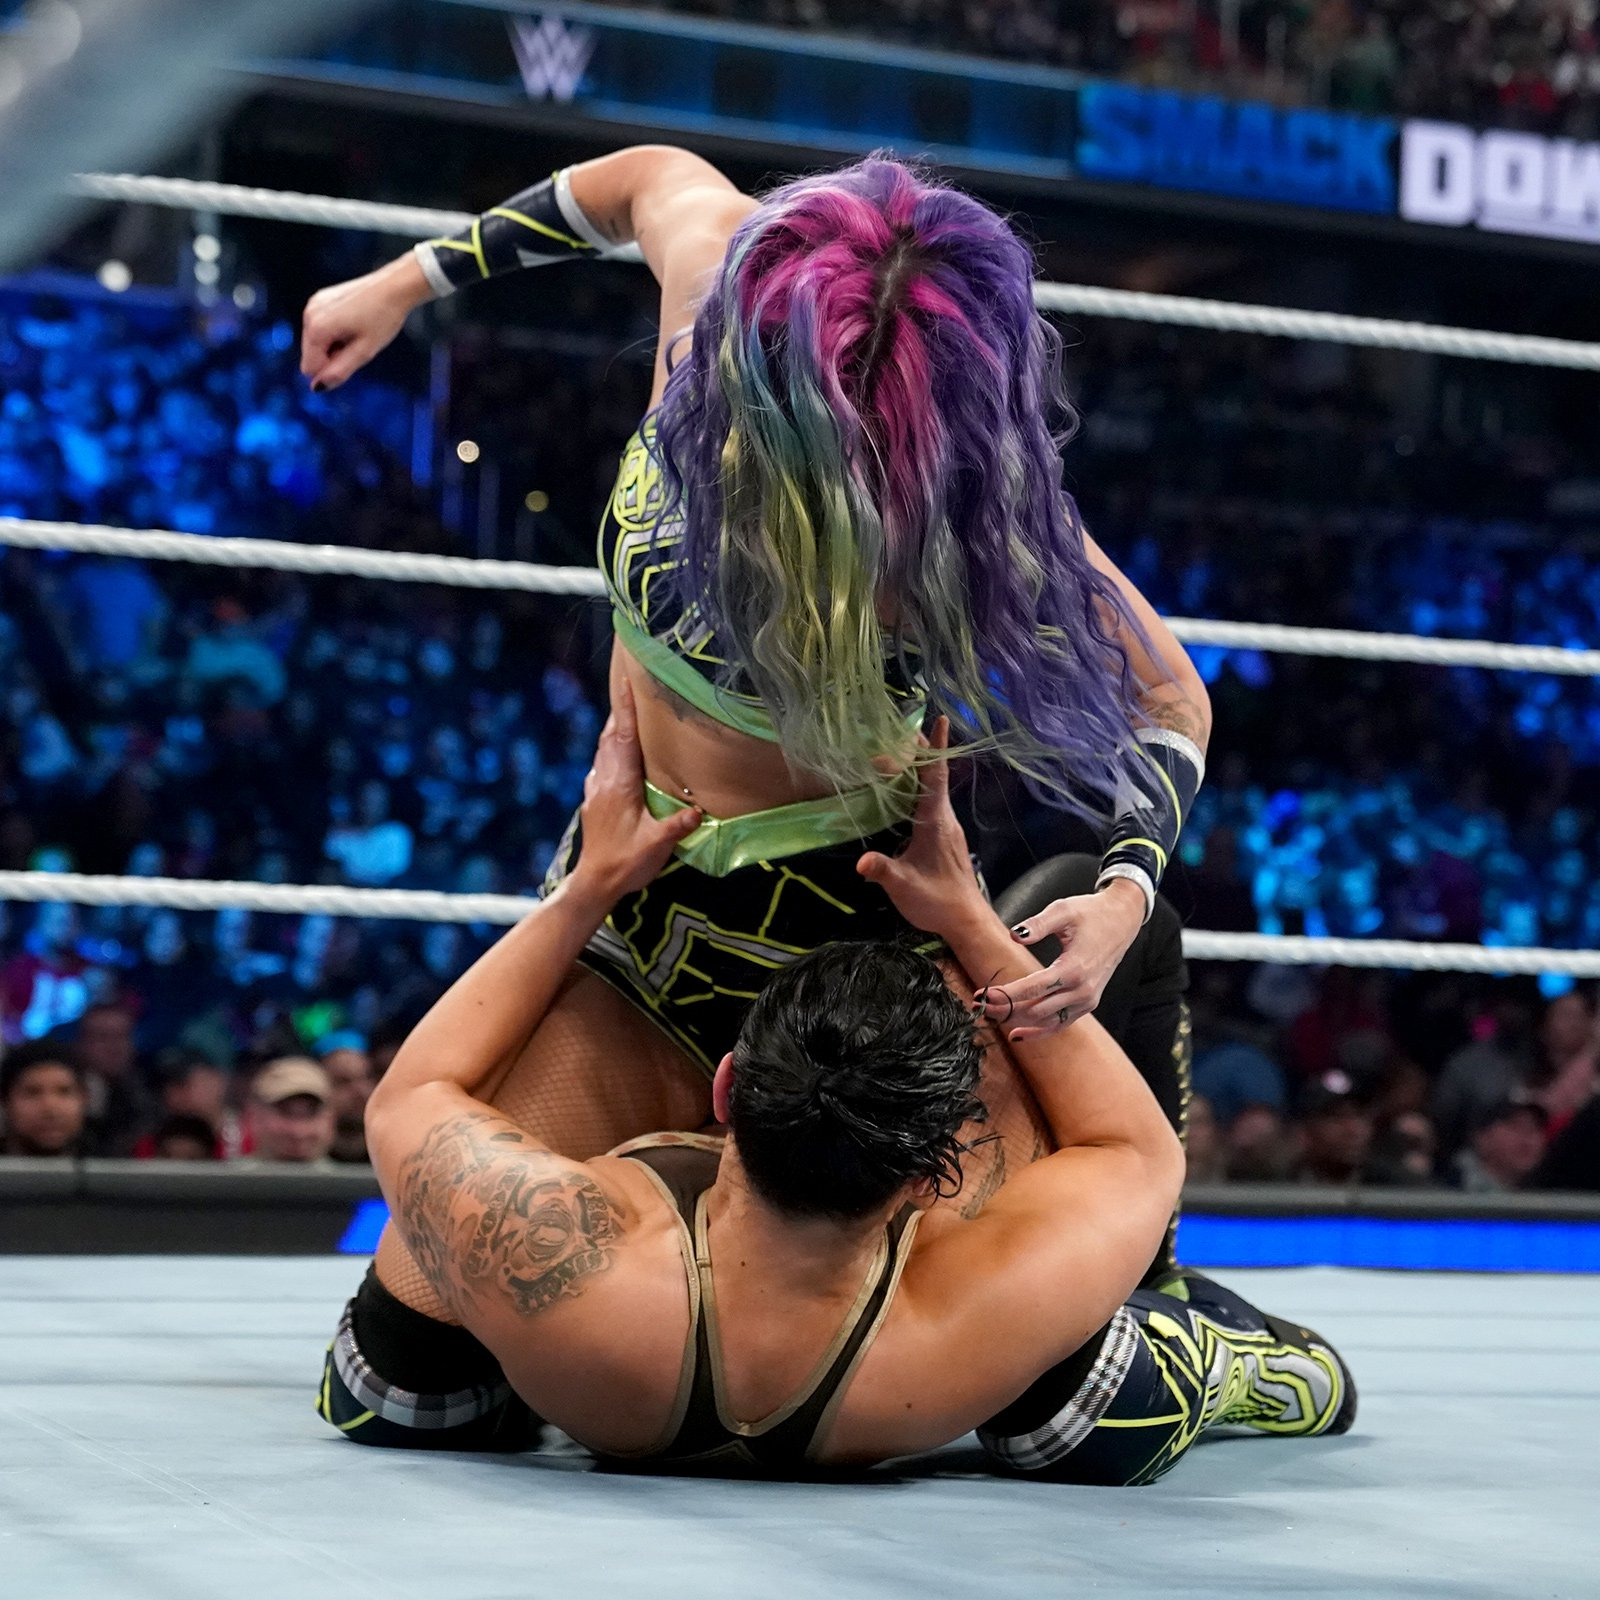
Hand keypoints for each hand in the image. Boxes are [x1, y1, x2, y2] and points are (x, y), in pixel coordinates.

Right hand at [300, 255, 428, 392]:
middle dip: (332, 356)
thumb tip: (317, 388)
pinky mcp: (320, 298)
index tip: (353, 355)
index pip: (310, 368)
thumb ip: (339, 372)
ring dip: (334, 345)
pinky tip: (353, 322)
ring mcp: (313, 304)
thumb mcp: (364, 352)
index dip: (332, 369)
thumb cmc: (382, 319)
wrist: (394, 287)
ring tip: (356, 332)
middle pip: (311, 355)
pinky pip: (320, 327)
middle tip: (357, 343)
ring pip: (315, 341)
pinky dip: (334, 331)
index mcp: (317, 328)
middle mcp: (309, 314)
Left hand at [571, 678, 701, 899]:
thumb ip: (678, 825)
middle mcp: (604, 781)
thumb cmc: (625, 863)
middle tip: (627, 687)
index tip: (625, 681)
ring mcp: (595, 790)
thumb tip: (700, 809)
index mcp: (620, 784)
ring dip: (613, 729)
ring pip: (602, 749)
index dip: (626, 709)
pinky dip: (609, 749)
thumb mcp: (657, 845)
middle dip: (620, 711)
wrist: (594, 883)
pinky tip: (614, 754)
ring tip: (625, 713)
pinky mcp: (593, 801)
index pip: (623, 738)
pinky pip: (601, 764)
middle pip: (610, 737)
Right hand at [856, 719, 985, 936]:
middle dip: (918, 750)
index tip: (939, 719)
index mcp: (936, 820)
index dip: (936, 748)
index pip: (936, 776)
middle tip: (897, 727)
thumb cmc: (937, 901)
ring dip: (916, 769)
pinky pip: (930, 802)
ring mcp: (946, 827)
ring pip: (931, 788)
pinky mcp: (944, 837)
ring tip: (893, 752)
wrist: (966, 920)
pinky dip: (916, 787)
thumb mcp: (904, 886)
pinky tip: (900, 791)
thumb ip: (883, 871)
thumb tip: (860, 862)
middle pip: (933, 775)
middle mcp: (944, 817)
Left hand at [976, 880, 1144, 1041]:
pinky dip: (1039, 1032)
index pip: (1032, 988)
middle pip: (1035, 1009)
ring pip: (1046, 1021)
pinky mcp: (1088, 1003)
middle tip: (978, 1006)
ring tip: (991, 1018)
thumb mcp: (1063, 910)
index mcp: (1074, 968)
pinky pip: (1060, 1024)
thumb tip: (1015, 934)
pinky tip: (1017, 1034)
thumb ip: (1038, 924)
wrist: (1121, 921)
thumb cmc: (1090, 913)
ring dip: (1017, 1022)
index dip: (1004, 994)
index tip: (982, 995)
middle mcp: (1082, 990)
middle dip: (1004, 1009)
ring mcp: (1087, 1000)